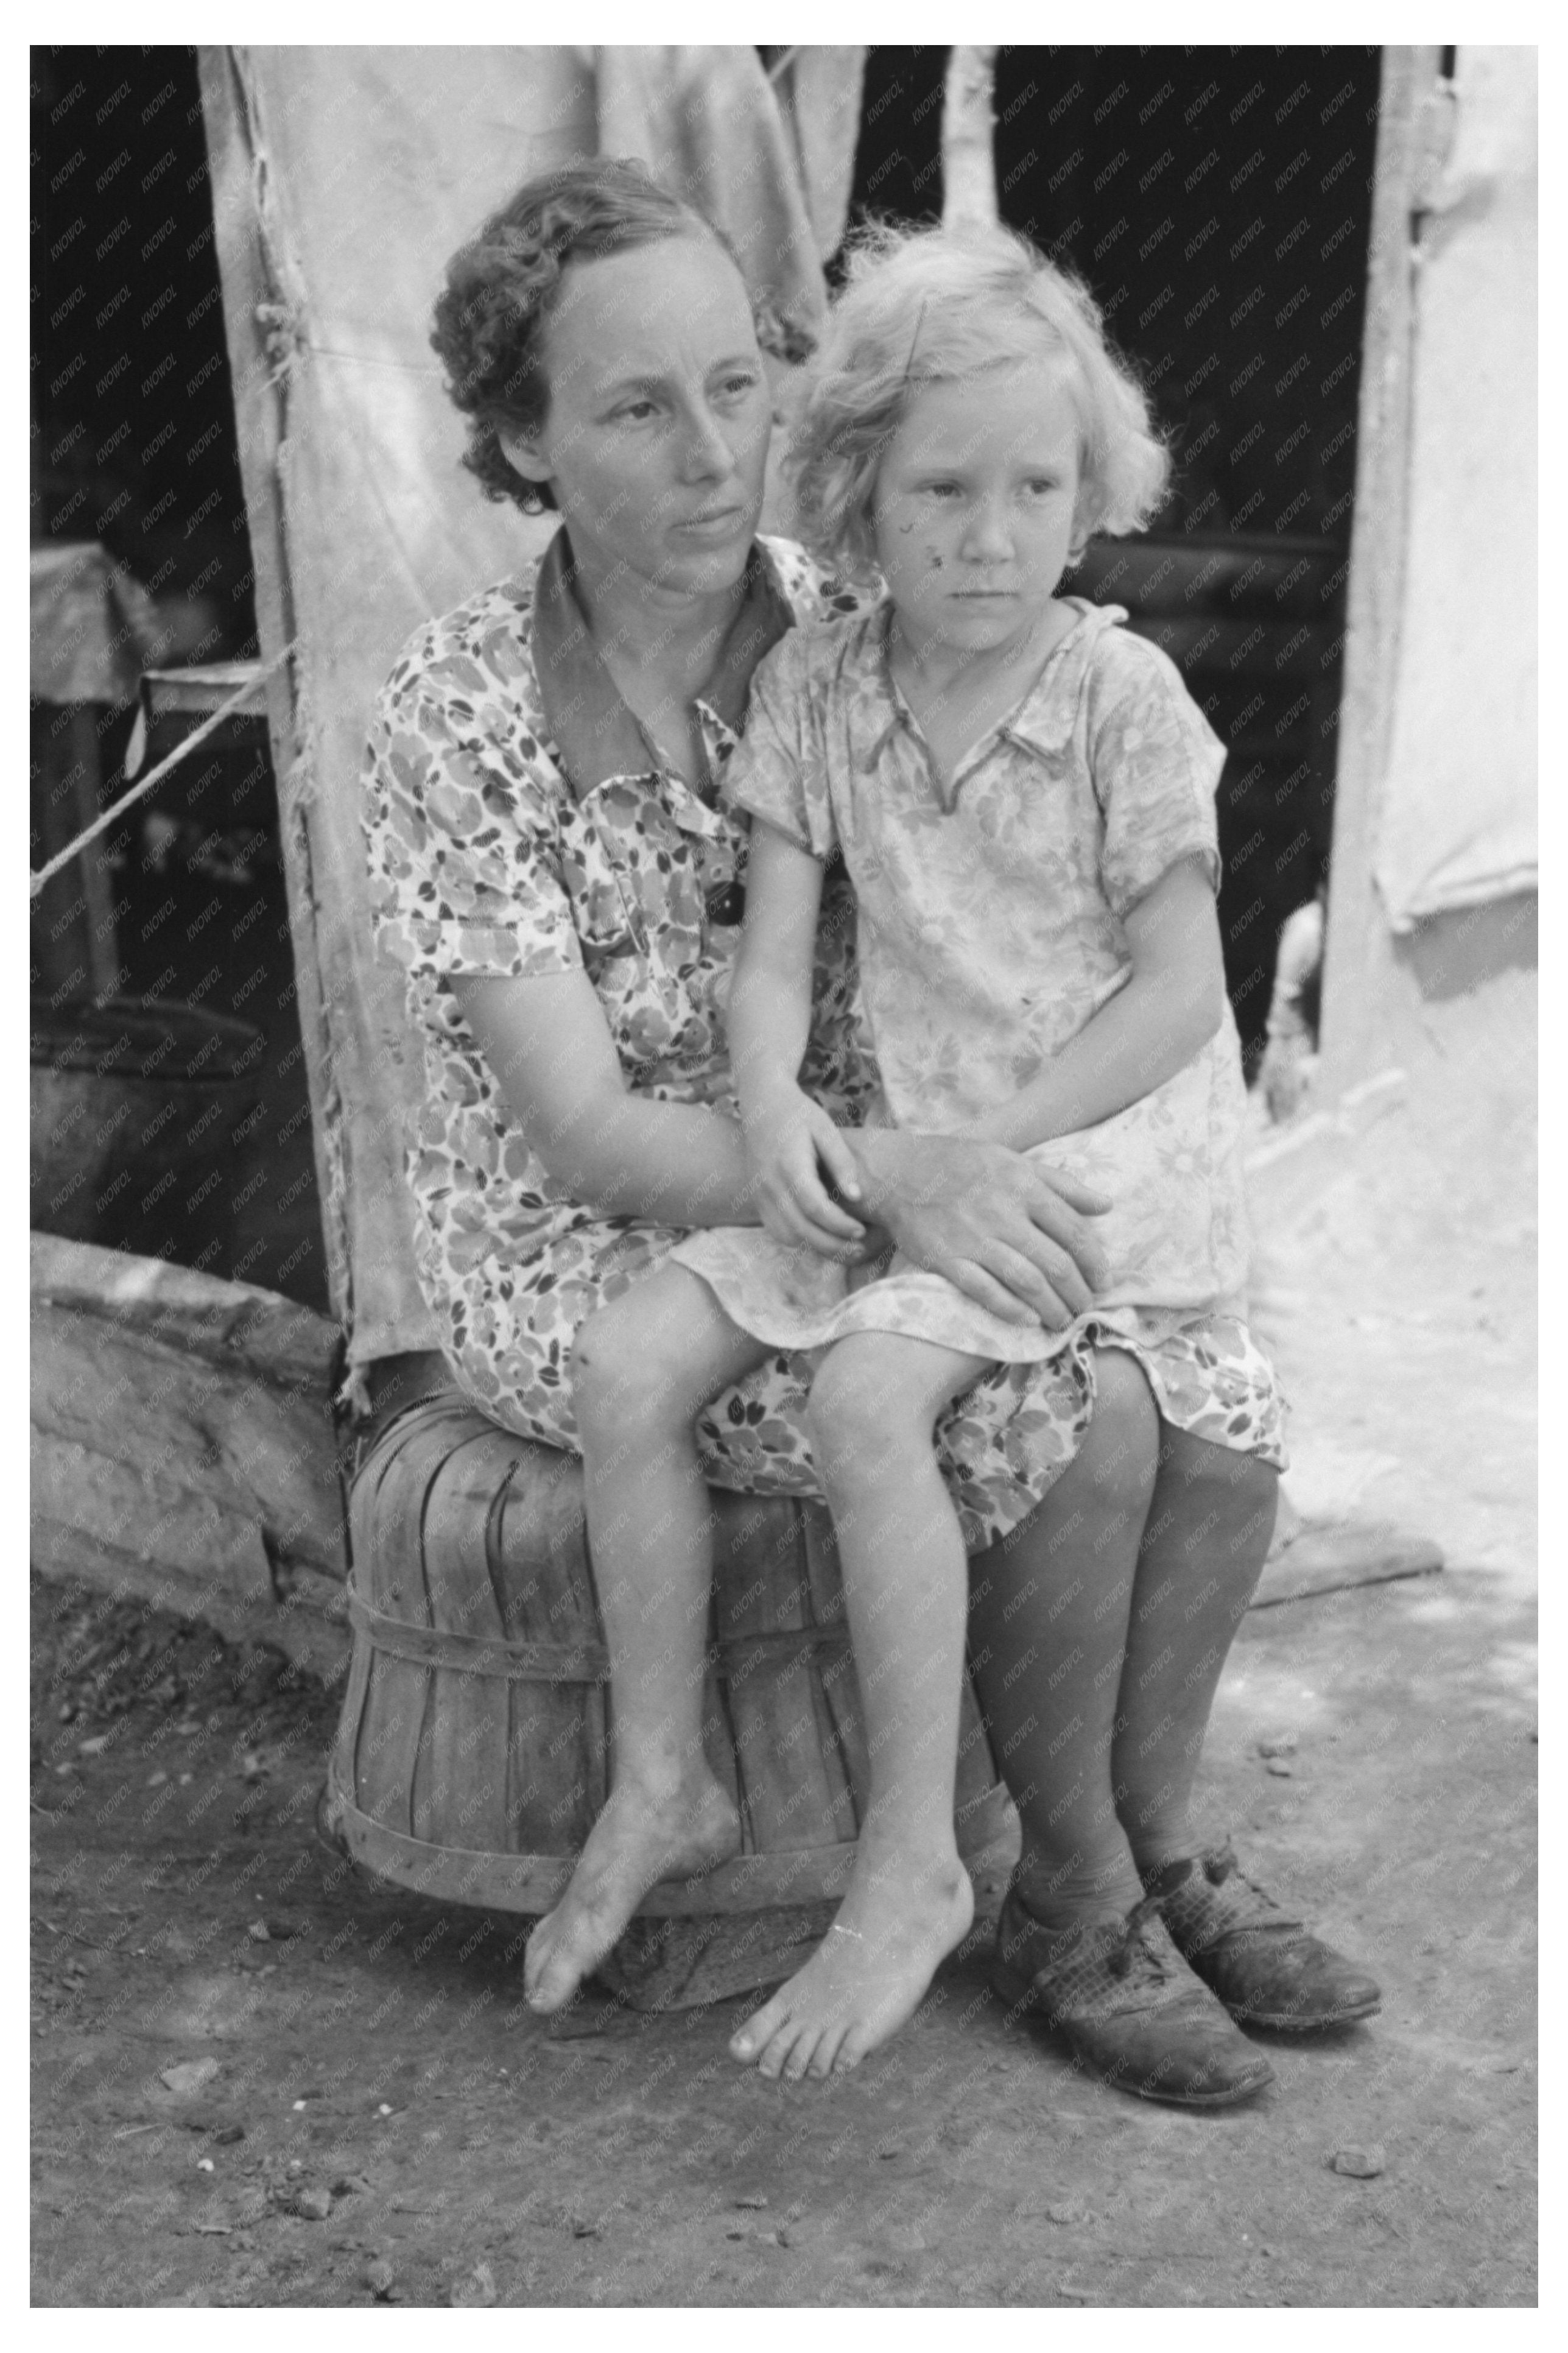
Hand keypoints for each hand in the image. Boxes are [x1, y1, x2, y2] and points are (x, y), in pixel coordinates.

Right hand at [744, 1086, 867, 1258]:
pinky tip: (823, 1235)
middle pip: (801, 1229)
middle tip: (860, 1249)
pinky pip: (778, 1231)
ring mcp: (760, 1195)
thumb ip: (841, 1161)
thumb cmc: (800, 1115)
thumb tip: (857, 1196)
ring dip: (816, 1246)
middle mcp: (770, 1183)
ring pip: (788, 1236)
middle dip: (833, 1245)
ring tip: (845, 1246)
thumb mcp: (826, 1129)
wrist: (762, 1106)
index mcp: (789, 1164)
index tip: (862, 1231)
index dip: (839, 1224)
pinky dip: (800, 1239)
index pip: (814, 1207)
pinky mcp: (758, 1201)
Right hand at [849, 1130, 1110, 1327]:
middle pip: (1056, 1263)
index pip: (1073, 1231)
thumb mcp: (1014, 1161)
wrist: (899, 1172)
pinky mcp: (945, 1259)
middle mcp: (1001, 1213)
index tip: (1105, 1280)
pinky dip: (1011, 1310)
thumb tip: (1107, 1205)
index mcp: (1023, 1186)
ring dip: (1053, 1308)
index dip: (1095, 1262)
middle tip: (1087, 1307)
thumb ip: (1062, 1184)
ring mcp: (972, 1239)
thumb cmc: (962, 1164)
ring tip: (1064, 1321)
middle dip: (1079, 1293)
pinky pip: (985, 1291)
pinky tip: (1029, 1320)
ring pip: (1026, 1282)